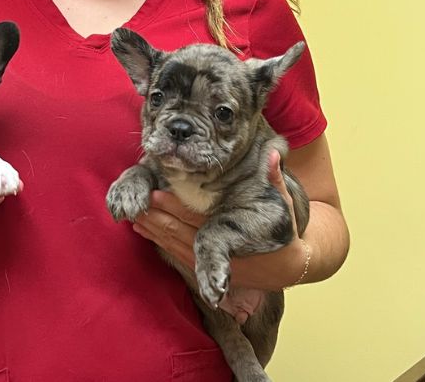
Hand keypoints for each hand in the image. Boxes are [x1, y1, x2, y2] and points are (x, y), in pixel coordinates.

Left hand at [132, 151, 305, 318]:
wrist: (290, 265)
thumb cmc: (285, 231)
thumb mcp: (284, 204)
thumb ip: (275, 180)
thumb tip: (272, 155)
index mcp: (234, 232)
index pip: (197, 218)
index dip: (174, 207)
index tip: (155, 193)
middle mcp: (219, 251)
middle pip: (180, 233)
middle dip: (157, 218)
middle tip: (137, 202)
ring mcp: (211, 263)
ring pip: (175, 246)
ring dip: (154, 231)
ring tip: (135, 215)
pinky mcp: (205, 269)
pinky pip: (177, 255)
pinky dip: (160, 242)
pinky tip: (145, 232)